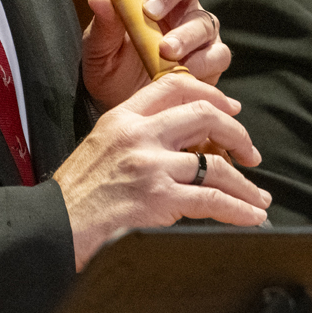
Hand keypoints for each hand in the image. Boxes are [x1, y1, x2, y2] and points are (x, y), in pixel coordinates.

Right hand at [53, 73, 268, 268]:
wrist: (53, 227)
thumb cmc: (74, 197)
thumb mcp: (99, 147)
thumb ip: (135, 136)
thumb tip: (177, 144)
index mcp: (122, 117)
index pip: (173, 85)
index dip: (211, 94)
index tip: (231, 110)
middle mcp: (139, 134)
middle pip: (205, 117)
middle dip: (238, 135)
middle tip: (251, 153)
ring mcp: (151, 164)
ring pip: (216, 164)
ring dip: (244, 184)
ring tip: (258, 197)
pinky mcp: (159, 197)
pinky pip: (213, 200)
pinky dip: (239, 209)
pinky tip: (250, 216)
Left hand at [82, 0, 230, 107]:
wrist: (128, 111)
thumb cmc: (112, 72)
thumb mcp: (98, 51)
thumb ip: (101, 25)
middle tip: (151, 10)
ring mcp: (198, 26)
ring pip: (204, 14)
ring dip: (185, 31)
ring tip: (165, 50)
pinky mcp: (212, 57)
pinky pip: (217, 52)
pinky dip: (201, 61)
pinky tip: (183, 70)